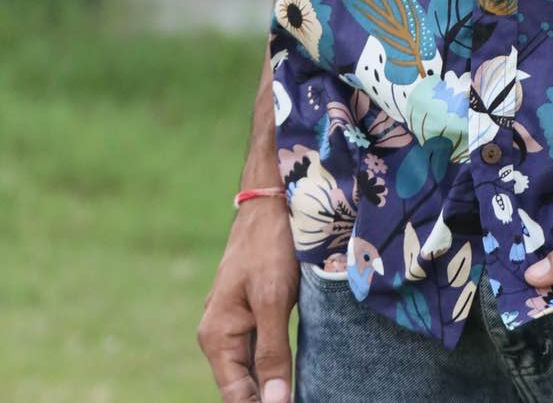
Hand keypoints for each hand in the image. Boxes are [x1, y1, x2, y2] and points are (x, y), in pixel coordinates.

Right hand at [197, 199, 297, 401]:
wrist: (271, 201)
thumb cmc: (270, 245)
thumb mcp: (273, 299)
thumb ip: (272, 353)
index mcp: (216, 336)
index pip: (235, 396)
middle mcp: (218, 335)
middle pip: (241, 386)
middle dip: (267, 399)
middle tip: (304, 397)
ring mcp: (233, 323)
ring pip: (251, 369)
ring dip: (271, 386)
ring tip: (303, 392)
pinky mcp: (250, 312)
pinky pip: (259, 350)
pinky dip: (274, 366)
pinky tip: (295, 376)